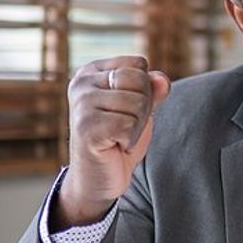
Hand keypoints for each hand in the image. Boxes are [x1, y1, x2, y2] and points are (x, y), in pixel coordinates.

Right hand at [53, 56, 169, 228]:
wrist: (98, 179)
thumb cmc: (118, 140)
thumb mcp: (140, 109)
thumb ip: (152, 90)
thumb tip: (162, 80)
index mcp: (92, 72)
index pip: (138, 64)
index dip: (144, 89)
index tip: (126, 109)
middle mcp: (82, 83)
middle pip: (139, 80)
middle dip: (142, 108)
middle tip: (124, 126)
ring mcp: (81, 104)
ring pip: (137, 103)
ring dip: (136, 127)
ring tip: (118, 137)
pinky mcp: (85, 127)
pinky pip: (129, 125)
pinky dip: (129, 140)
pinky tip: (114, 146)